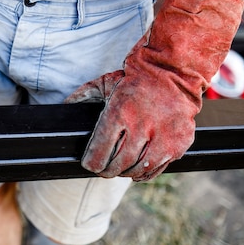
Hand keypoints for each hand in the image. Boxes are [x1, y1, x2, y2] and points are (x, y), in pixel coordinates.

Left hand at [66, 0, 243, 180]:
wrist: (173, 71)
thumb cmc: (135, 79)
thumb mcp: (106, 82)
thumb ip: (84, 94)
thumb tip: (65, 104)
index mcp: (118, 115)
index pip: (99, 153)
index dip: (91, 163)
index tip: (89, 163)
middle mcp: (140, 129)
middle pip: (116, 165)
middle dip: (106, 170)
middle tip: (103, 168)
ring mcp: (162, 139)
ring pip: (136, 170)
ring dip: (125, 172)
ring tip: (120, 166)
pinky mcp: (178, 145)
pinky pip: (156, 169)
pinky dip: (144, 173)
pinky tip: (138, 167)